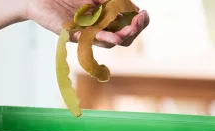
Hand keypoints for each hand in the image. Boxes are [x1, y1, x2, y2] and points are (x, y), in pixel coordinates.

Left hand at [26, 0, 149, 47]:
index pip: (128, 27)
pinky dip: (102, 37)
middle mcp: (97, 29)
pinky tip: (114, 37)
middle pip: (123, 38)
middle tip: (138, 21)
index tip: (143, 13)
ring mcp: (85, 33)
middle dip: (135, 30)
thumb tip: (130, 4)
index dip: (139, 22)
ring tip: (130, 29)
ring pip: (108, 42)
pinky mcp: (71, 34)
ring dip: (122, 36)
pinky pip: (88, 39)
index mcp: (105, 20)